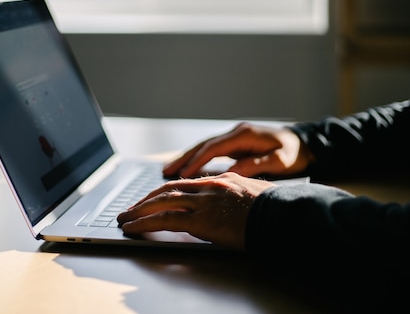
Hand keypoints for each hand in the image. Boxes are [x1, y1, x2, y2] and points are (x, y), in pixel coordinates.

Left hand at [117, 172, 273, 249]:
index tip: (154, 198)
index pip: (187, 183)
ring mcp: (204, 201)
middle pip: (169, 189)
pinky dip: (145, 223)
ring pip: (162, 202)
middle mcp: (210, 187)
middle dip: (147, 199)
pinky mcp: (201, 219)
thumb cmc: (277, 212)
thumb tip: (231, 210)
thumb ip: (237, 200)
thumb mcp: (256, 198)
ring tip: (125, 219)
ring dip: (139, 211)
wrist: (284, 217)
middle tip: (132, 208)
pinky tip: (133, 228)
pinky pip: (165, 220)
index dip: (166, 191)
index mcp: (223, 181)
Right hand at [163, 123, 313, 178]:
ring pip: (205, 146)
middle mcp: (236, 132)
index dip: (197, 161)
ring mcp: (235, 136)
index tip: (183, 174)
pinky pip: (212, 151)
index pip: (214, 148)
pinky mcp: (236, 143)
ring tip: (168, 170)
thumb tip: (231, 173)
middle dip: (184, 158)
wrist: (305, 143)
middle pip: (204, 145)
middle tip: (165, 171)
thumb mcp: (279, 161)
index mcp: (244, 135)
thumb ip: (255, 165)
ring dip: (187, 157)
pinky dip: (198, 158)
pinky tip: (187, 168)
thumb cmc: (295, 153)